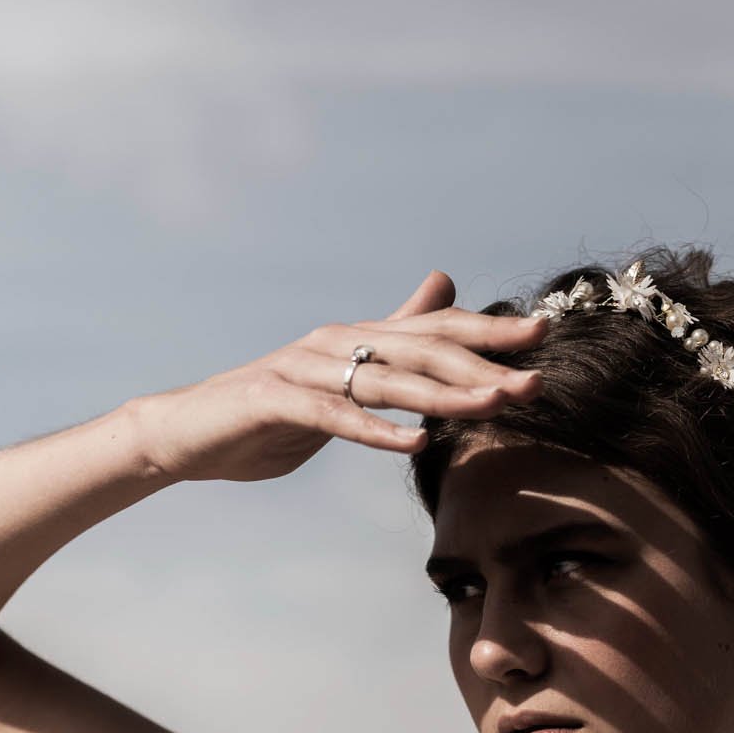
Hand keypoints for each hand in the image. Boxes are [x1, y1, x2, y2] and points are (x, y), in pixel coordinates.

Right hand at [128, 269, 547, 482]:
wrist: (189, 434)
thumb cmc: (270, 412)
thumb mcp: (342, 377)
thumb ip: (393, 338)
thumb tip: (444, 288)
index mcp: (356, 338)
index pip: (434, 329)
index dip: (488, 330)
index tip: (544, 334)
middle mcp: (335, 342)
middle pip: (421, 347)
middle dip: (484, 361)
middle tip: (535, 376)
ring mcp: (303, 369)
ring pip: (387, 380)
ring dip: (445, 394)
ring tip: (495, 405)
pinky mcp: (274, 402)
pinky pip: (334, 417)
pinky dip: (376, 431)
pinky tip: (416, 444)